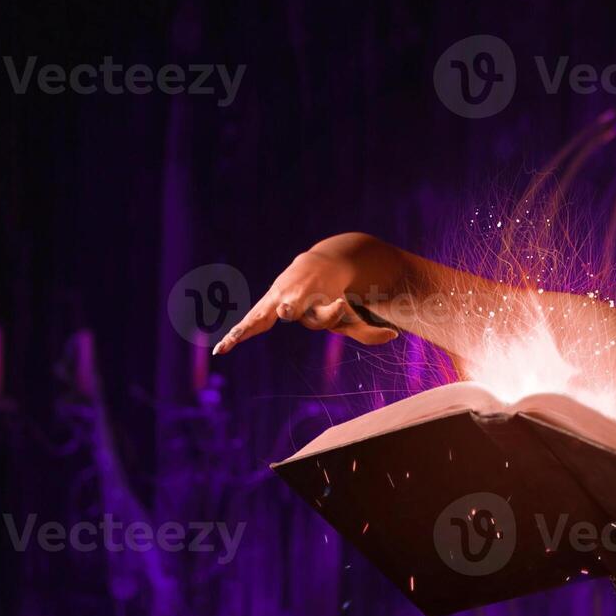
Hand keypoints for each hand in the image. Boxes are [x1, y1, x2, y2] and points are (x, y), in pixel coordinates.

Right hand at [211, 248, 400, 354]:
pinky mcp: (265, 308)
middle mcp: (296, 299)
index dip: (333, 310)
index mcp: (319, 300)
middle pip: (294, 306)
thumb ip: (369, 330)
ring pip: (264, 316)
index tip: (339, 302)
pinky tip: (220, 350)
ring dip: (252, 327)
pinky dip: (236, 335)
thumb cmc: (337, 295)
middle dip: (292, 306)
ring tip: (235, 340)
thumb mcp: (354, 314)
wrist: (318, 265)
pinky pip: (248, 324)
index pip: (326, 312)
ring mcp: (277, 302)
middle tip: (288, 308)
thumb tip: (395, 335)